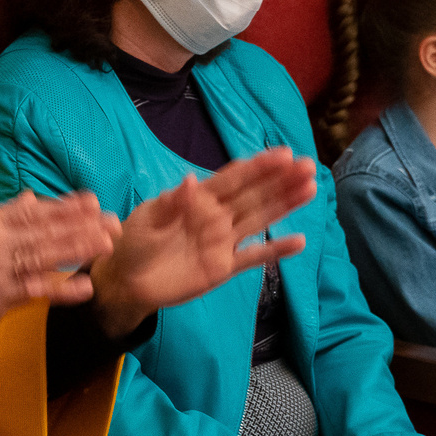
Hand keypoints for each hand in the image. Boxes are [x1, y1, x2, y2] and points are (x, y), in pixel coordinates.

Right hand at [0, 190, 122, 331]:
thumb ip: (3, 215)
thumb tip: (30, 198)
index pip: (33, 210)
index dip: (64, 206)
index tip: (92, 201)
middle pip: (44, 230)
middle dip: (81, 225)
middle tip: (112, 221)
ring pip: (44, 255)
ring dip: (77, 249)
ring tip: (105, 244)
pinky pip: (35, 290)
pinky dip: (60, 289)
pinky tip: (84, 287)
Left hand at [89, 150, 316, 336]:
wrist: (125, 281)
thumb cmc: (132, 243)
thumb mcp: (146, 220)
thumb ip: (170, 204)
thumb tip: (190, 181)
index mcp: (197, 199)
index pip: (233, 178)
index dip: (258, 166)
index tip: (284, 154)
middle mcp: (215, 216)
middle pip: (254, 194)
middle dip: (281, 180)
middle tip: (309, 166)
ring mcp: (222, 241)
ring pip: (259, 219)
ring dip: (284, 205)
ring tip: (310, 189)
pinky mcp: (222, 267)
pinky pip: (253, 258)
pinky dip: (275, 251)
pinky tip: (299, 241)